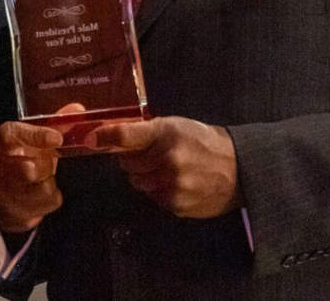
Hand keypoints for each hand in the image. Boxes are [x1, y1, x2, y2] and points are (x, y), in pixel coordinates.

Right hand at [0, 121, 63, 232]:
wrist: (7, 198)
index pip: (9, 135)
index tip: (57, 139)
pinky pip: (46, 203)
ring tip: (45, 176)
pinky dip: (53, 196)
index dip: (35, 136)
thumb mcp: (34, 140)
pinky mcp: (13, 213)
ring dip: (49, 181)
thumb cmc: (22, 159)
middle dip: (45, 166)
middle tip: (50, 162)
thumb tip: (78, 109)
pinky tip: (46, 192)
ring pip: (38, 189)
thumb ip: (55, 123)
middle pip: (26, 168)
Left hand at [94, 116, 239, 218]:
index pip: (127, 135)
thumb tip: (111, 135)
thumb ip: (146, 130)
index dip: (106, 136)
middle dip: (133, 158)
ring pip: (137, 182)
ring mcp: (171, 184)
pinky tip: (176, 182)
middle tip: (151, 153)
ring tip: (166, 168)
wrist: (238, 168)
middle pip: (127, 162)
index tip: (91, 138)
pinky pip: (152, 196)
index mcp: (166, 133)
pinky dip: (158, 190)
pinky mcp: (175, 204)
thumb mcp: (176, 126)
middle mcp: (166, 159)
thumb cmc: (204, 141)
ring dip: (144, 175)